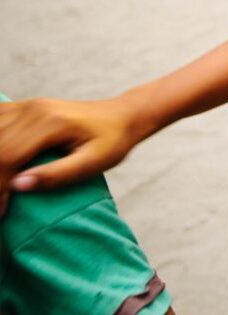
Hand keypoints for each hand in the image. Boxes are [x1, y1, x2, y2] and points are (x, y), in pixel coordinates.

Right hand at [0, 96, 139, 214]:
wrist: (125, 115)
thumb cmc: (114, 141)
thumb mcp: (94, 162)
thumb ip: (58, 174)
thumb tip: (18, 185)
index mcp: (51, 123)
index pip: (6, 157)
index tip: (1, 213)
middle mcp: (35, 110)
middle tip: (2, 204)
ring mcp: (29, 106)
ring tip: (2, 189)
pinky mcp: (26, 107)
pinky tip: (0, 162)